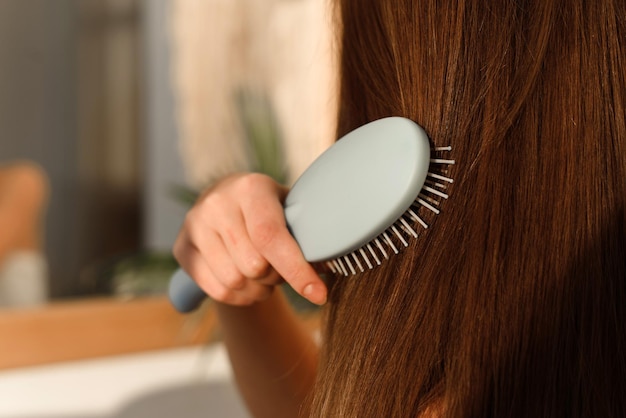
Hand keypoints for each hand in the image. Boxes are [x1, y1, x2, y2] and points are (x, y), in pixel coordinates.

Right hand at [173, 173, 326, 305]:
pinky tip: (247, 282)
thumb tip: (336, 262)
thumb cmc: (269, 210)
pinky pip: (218, 291)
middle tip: (280, 267)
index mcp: (250, 188)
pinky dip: (240, 296)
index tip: (318, 295)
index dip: (296, 270)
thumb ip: (310, 234)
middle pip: (255, 266)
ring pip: (235, 282)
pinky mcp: (181, 248)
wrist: (226, 202)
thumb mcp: (290, 210)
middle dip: (276, 276)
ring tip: (263, 273)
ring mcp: (194, 224)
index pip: (271, 236)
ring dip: (258, 289)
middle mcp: (217, 203)